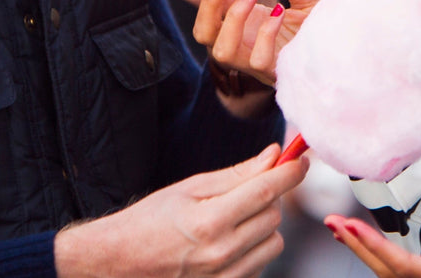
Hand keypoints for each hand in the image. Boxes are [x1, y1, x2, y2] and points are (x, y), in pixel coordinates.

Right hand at [54, 144, 308, 277]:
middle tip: (244, 191)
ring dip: (263, 227)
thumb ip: (237, 174)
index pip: (267, 190)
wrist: (119, 263)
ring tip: (233, 221)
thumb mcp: (190, 188)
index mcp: (210, 221)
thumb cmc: (150, 220)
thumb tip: (273, 155)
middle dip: (267, 197)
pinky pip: (261, 266)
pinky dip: (254, 250)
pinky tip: (229, 243)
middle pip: (274, 215)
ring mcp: (224, 277)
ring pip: (273, 243)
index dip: (290, 171)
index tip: (301, 159)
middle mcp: (221, 253)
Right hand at [197, 0, 325, 85]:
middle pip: (202, 29)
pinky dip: (265, 33)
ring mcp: (254, 60)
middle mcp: (242, 42)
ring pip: (221, 50)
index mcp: (242, 20)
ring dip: (233, 17)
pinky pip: (257, 59)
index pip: (211, 0)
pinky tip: (280, 13)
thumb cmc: (321, 22)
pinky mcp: (273, 72)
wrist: (346, 47)